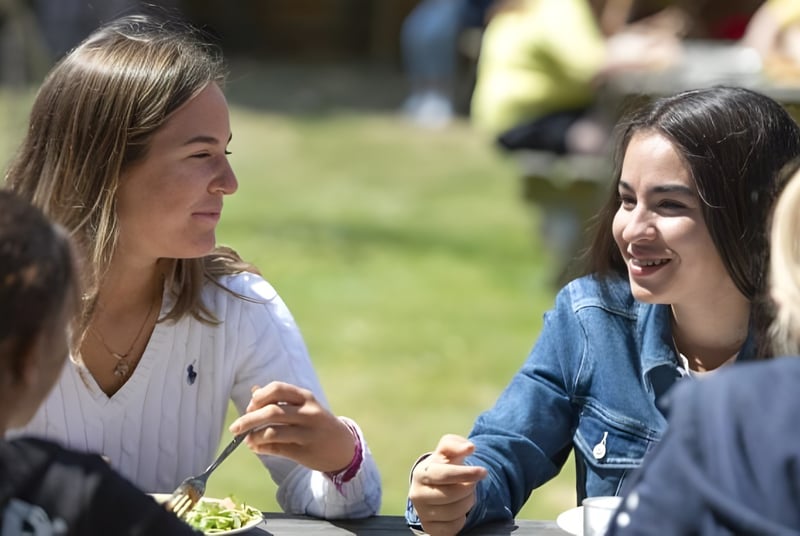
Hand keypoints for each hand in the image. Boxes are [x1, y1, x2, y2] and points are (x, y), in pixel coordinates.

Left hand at [229, 381, 355, 472]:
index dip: (258, 397)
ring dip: (253, 437)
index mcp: (306, 397)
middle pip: (271, 411)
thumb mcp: (304, 406)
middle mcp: (308, 413)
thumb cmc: (317, 423)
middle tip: (235, 427)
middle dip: (248, 419)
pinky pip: (277, 449)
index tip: (250, 407)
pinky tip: (257, 448)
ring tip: (247, 440)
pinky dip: (261, 448)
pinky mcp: (305, 452)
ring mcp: (307, 433)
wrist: (343, 447)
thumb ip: (281, 398)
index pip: (277, 389)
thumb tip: (253, 391)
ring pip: (272, 432)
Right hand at [408, 434, 487, 535]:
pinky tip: (458, 509)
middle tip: (472, 483)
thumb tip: (469, 447)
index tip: (483, 472)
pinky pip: (454, 527)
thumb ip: (456, 444)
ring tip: (465, 495)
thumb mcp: (447, 451)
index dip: (466, 473)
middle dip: (469, 488)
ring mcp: (422, 513)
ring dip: (467, 502)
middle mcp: (417, 494)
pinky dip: (461, 518)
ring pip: (455, 512)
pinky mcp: (430, 528)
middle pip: (453, 494)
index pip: (445, 474)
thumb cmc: (443, 466)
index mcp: (421, 473)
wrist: (432, 487)